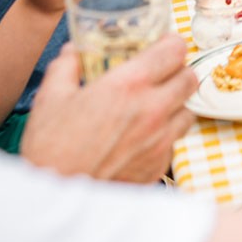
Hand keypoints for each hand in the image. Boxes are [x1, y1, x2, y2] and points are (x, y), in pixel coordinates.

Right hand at [21, 36, 196, 182]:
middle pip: (190, 78)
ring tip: (154, 106)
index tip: (164, 45)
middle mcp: (152, 110)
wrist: (54, 197)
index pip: (175, 50)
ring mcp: (160, 140)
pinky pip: (175, 141)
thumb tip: (74, 51)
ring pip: (188, 110)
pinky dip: (165, 135)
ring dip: (176, 104)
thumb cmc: (51, 147)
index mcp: (129, 85)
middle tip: (161, 75)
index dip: (172, 44)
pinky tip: (143, 136)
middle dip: (178, 72)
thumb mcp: (51, 97)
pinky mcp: (159, 165)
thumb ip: (67, 66)